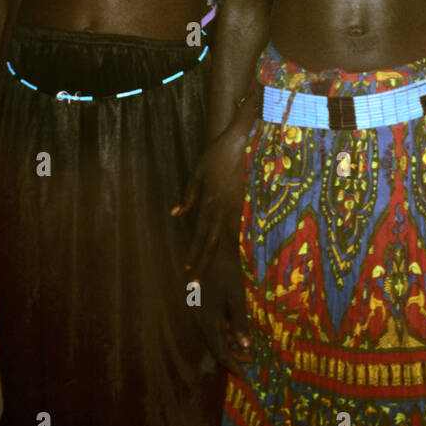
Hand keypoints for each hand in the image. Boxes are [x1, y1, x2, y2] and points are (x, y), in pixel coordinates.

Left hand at [174, 121, 249, 277]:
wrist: (240, 140)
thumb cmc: (216, 155)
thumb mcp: (197, 174)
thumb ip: (188, 196)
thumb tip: (176, 213)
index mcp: (209, 203)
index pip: (200, 235)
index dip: (194, 253)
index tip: (189, 270)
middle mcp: (223, 210)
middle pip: (212, 243)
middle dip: (204, 265)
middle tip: (196, 286)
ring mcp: (238, 207)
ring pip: (229, 239)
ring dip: (223, 258)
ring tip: (221, 274)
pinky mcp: (250, 202)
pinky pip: (244, 227)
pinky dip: (240, 242)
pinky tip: (241, 254)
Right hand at [193, 242, 250, 377]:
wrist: (211, 246)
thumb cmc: (227, 270)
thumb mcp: (237, 296)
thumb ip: (240, 321)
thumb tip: (245, 345)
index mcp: (206, 320)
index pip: (218, 351)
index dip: (231, 365)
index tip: (244, 376)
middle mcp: (198, 318)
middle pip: (214, 345)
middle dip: (232, 356)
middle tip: (249, 362)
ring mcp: (197, 311)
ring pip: (213, 334)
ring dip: (229, 343)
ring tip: (247, 349)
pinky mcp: (200, 303)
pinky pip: (211, 324)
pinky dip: (224, 331)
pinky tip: (236, 330)